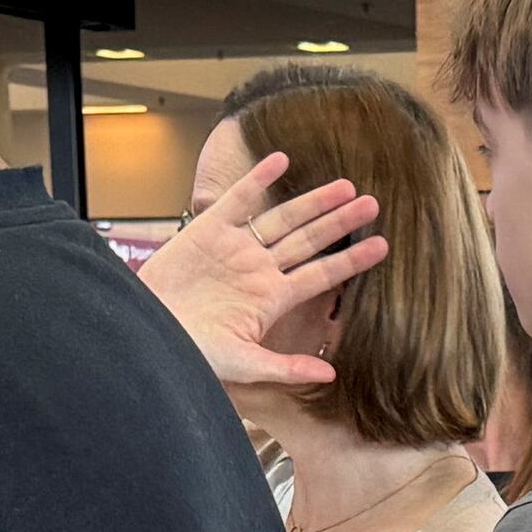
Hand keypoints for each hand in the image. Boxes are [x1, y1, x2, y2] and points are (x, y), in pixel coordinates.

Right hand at [138, 152, 387, 393]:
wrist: (149, 333)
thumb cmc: (192, 353)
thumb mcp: (243, 364)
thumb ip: (286, 367)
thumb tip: (330, 372)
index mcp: (272, 298)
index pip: (321, 275)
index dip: (351, 260)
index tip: (382, 247)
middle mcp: (260, 269)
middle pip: (309, 240)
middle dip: (340, 222)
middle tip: (374, 204)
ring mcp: (236, 247)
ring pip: (282, 218)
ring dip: (313, 201)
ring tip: (346, 186)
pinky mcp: (209, 230)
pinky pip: (239, 199)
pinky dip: (258, 179)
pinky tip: (281, 159)